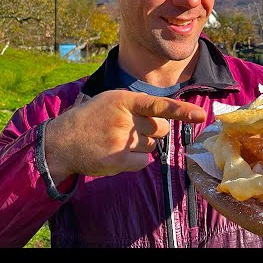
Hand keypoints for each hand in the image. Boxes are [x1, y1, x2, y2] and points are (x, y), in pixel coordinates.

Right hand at [44, 90, 206, 183]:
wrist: (61, 141)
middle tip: (128, 130)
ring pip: (153, 146)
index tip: (200, 115)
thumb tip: (168, 116)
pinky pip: (144, 162)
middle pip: (162, 129)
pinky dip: (135, 161)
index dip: (182, 110)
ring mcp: (121, 141)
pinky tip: (117, 154)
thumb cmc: (93, 119)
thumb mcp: (112, 100)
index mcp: (124, 100)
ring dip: (141, 146)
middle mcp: (125, 119)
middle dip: (152, 131)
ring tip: (117, 141)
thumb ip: (139, 105)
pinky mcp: (118, 161)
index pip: (159, 104)